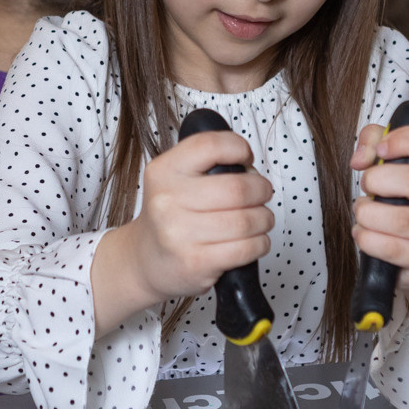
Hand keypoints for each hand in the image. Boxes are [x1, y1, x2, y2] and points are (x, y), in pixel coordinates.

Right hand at [104, 130, 274, 311]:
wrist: (144, 260)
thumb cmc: (169, 217)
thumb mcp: (172, 180)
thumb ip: (206, 165)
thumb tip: (250, 169)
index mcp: (163, 172)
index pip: (210, 146)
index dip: (238, 148)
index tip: (246, 158)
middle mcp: (167, 201)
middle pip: (238, 188)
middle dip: (261, 190)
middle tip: (261, 193)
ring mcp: (180, 234)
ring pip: (246, 221)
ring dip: (264, 219)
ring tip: (259, 219)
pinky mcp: (196, 262)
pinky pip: (246, 248)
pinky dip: (260, 243)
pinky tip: (253, 240)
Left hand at [349, 120, 408, 294]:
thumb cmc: (408, 200)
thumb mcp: (397, 164)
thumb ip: (374, 143)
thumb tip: (361, 158)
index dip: (403, 140)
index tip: (380, 150)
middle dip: (377, 180)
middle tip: (367, 185)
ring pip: (401, 219)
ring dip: (368, 213)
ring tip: (364, 212)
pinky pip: (392, 248)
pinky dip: (367, 239)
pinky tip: (365, 234)